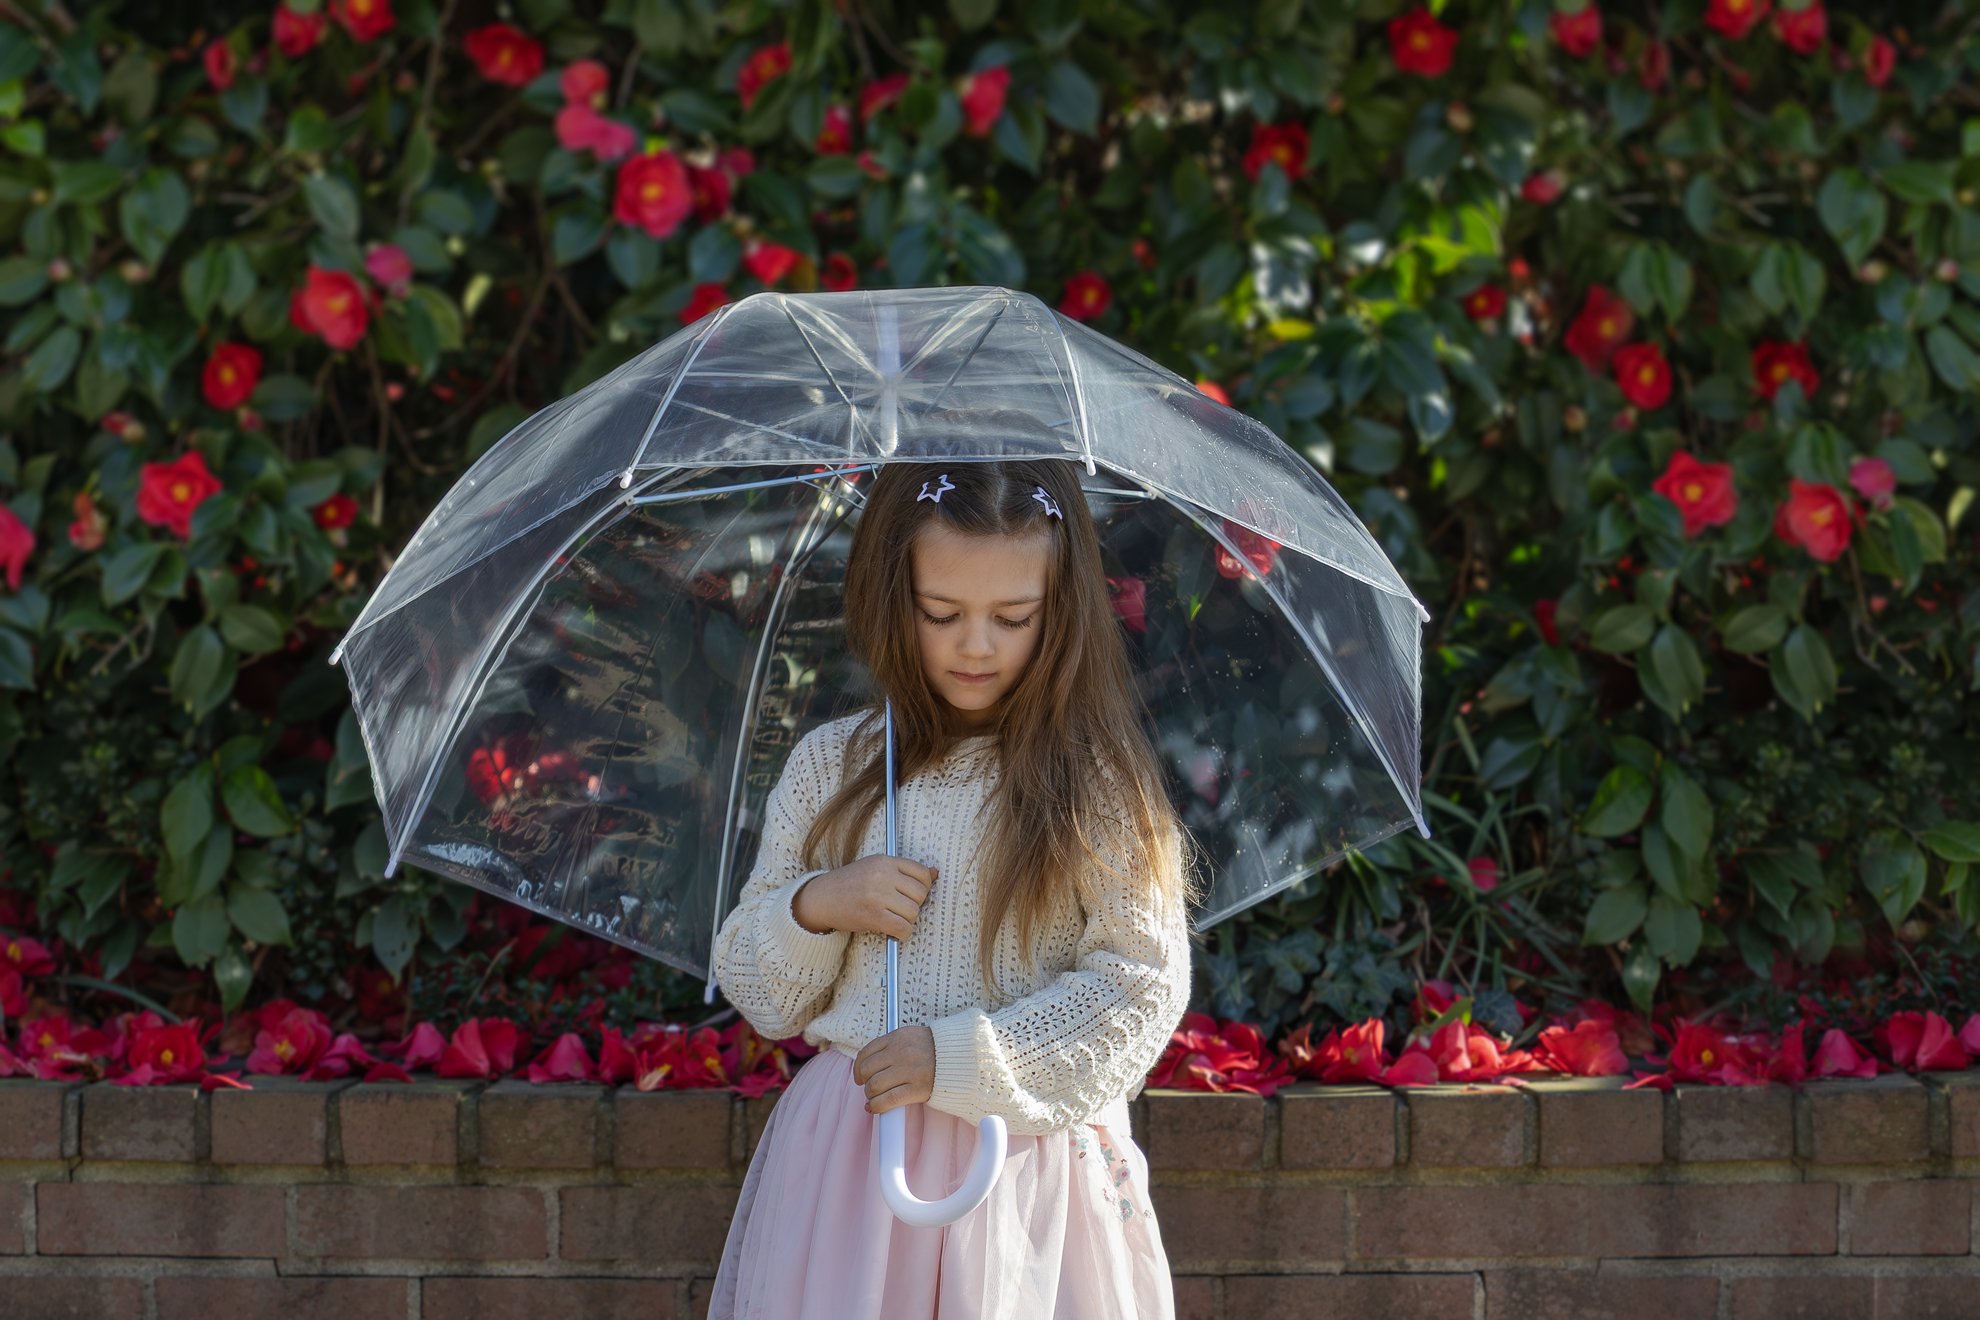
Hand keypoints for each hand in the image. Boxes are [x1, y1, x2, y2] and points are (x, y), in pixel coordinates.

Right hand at [791, 852, 936, 939]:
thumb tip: (936, 873)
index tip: (910, 894)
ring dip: (907, 920)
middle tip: (900, 908)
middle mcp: (882, 875)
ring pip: (913, 912)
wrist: (822, 898)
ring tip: (893, 917)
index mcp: (885, 861)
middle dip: (914, 905)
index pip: (922, 873)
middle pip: (920, 894)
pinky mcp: (873, 916)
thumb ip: (904, 871)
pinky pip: (903, 928)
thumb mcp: (876, 867)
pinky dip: (902, 933)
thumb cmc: (850, 884)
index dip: (922, 887)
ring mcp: (878, 895)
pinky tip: (893, 930)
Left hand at [853, 1024, 934, 1113]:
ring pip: (874, 1086)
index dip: (858, 1067)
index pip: (866, 1052)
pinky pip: (888, 1100)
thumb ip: (892, 1045)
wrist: (963, 1056)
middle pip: (867, 1070)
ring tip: (875, 1098)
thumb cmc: (936, 1049)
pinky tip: (875, 1108)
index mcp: (898, 1037)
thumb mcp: (911, 1036)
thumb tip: (871, 1062)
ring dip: (870, 1095)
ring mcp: (908, 1071)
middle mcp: (900, 1053)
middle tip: (870, 1087)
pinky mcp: (916, 1089)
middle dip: (865, 1082)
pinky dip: (877, 1107)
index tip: (859, 1075)